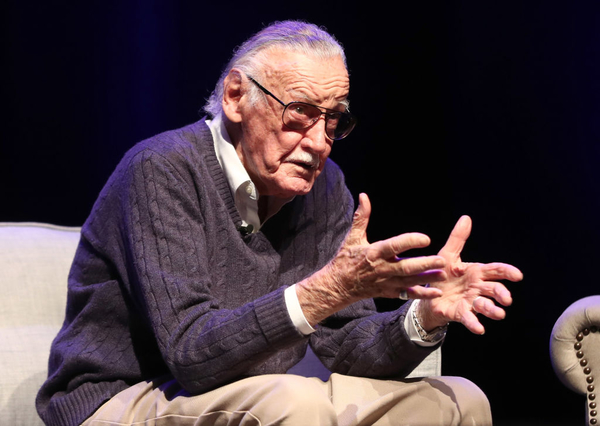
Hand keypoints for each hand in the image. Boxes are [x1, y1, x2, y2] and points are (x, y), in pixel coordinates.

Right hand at [297, 193, 446, 324]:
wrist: (338, 285)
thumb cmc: (346, 259)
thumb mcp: (353, 237)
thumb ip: (362, 216)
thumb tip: (364, 195)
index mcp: (373, 253)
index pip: (393, 246)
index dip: (409, 242)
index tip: (425, 239)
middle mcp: (381, 268)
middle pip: (405, 267)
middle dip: (424, 265)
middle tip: (441, 260)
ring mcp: (386, 282)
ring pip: (409, 281)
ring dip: (427, 279)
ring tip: (444, 274)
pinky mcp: (389, 292)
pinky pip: (407, 294)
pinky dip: (422, 294)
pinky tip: (437, 292)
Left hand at [418, 215, 523, 334]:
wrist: (428, 295)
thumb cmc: (442, 275)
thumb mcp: (447, 255)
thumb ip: (457, 239)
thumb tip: (466, 218)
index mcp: (476, 272)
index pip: (495, 270)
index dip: (507, 272)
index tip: (517, 275)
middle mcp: (477, 288)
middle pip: (495, 290)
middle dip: (502, 294)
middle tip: (506, 299)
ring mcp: (471, 302)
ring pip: (487, 306)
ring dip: (493, 310)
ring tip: (499, 313)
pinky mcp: (461, 314)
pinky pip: (470, 320)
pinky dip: (475, 324)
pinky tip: (479, 329)